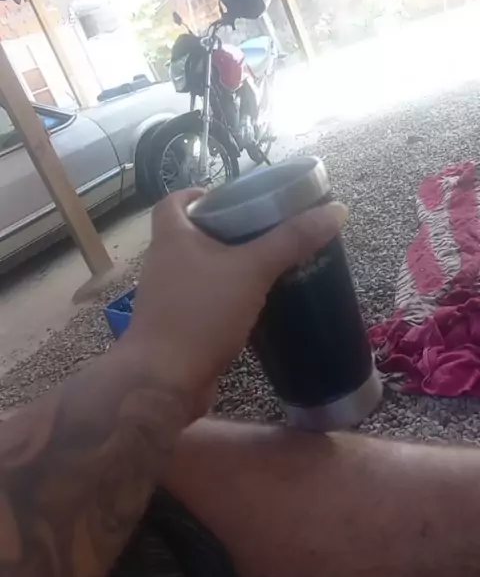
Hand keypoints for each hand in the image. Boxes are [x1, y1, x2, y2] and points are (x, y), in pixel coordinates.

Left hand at [124, 188, 346, 418]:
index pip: (174, 201)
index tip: (230, 197)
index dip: (198, 194)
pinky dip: (226, 299)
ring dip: (228, 267)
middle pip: (191, 235)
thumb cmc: (200, 313)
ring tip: (267, 266)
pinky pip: (204, 302)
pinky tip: (255, 305)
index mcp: (172, 237)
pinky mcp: (178, 326)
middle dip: (225, 231)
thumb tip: (335, 210)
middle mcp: (164, 263)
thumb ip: (291, 241)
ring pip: (199, 271)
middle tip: (263, 230)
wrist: (164, 382)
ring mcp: (168, 297)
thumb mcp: (252, 270)